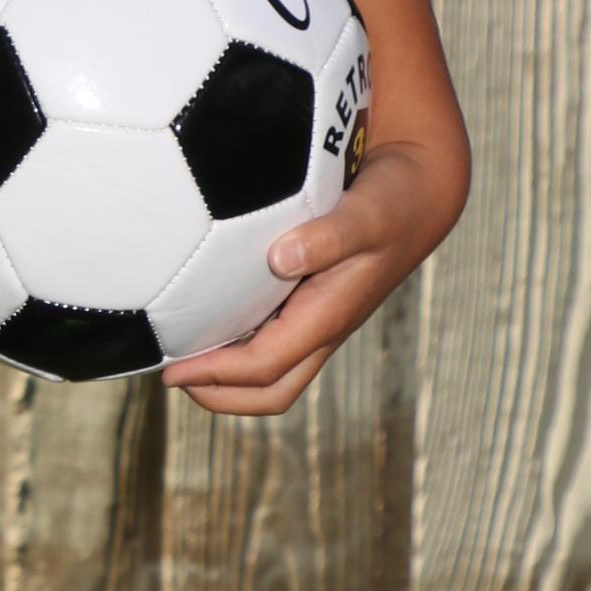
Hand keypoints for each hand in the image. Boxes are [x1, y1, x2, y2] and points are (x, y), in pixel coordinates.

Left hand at [158, 131, 466, 415]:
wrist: (419, 195)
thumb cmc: (391, 202)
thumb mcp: (364, 214)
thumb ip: (328, 236)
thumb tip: (280, 258)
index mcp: (329, 316)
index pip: (266, 365)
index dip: (215, 375)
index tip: (171, 371)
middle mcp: (323, 328)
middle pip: (270, 391)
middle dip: (219, 395)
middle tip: (171, 376)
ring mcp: (320, 321)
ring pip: (272, 374)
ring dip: (227, 378)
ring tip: (182, 357)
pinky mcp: (315, 305)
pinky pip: (273, 344)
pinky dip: (238, 347)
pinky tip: (209, 319)